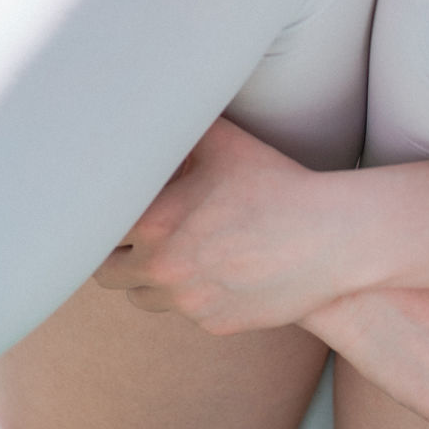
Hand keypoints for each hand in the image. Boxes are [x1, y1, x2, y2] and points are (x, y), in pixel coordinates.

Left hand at [94, 117, 348, 334]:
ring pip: (143, 297)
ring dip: (149, 279)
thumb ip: (177, 128)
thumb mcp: (224, 143)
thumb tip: (149, 105)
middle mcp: (164, 268)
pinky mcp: (214, 324)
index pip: (97, 232)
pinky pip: (183, 313)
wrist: (331, 237)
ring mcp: (188, 302)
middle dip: (119, 254)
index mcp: (154, 222)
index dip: (103, 221)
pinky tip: (213, 271)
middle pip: (108, 273)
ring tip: (173, 253)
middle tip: (135, 237)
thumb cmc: (277, 184)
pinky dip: (190, 295)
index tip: (113, 213)